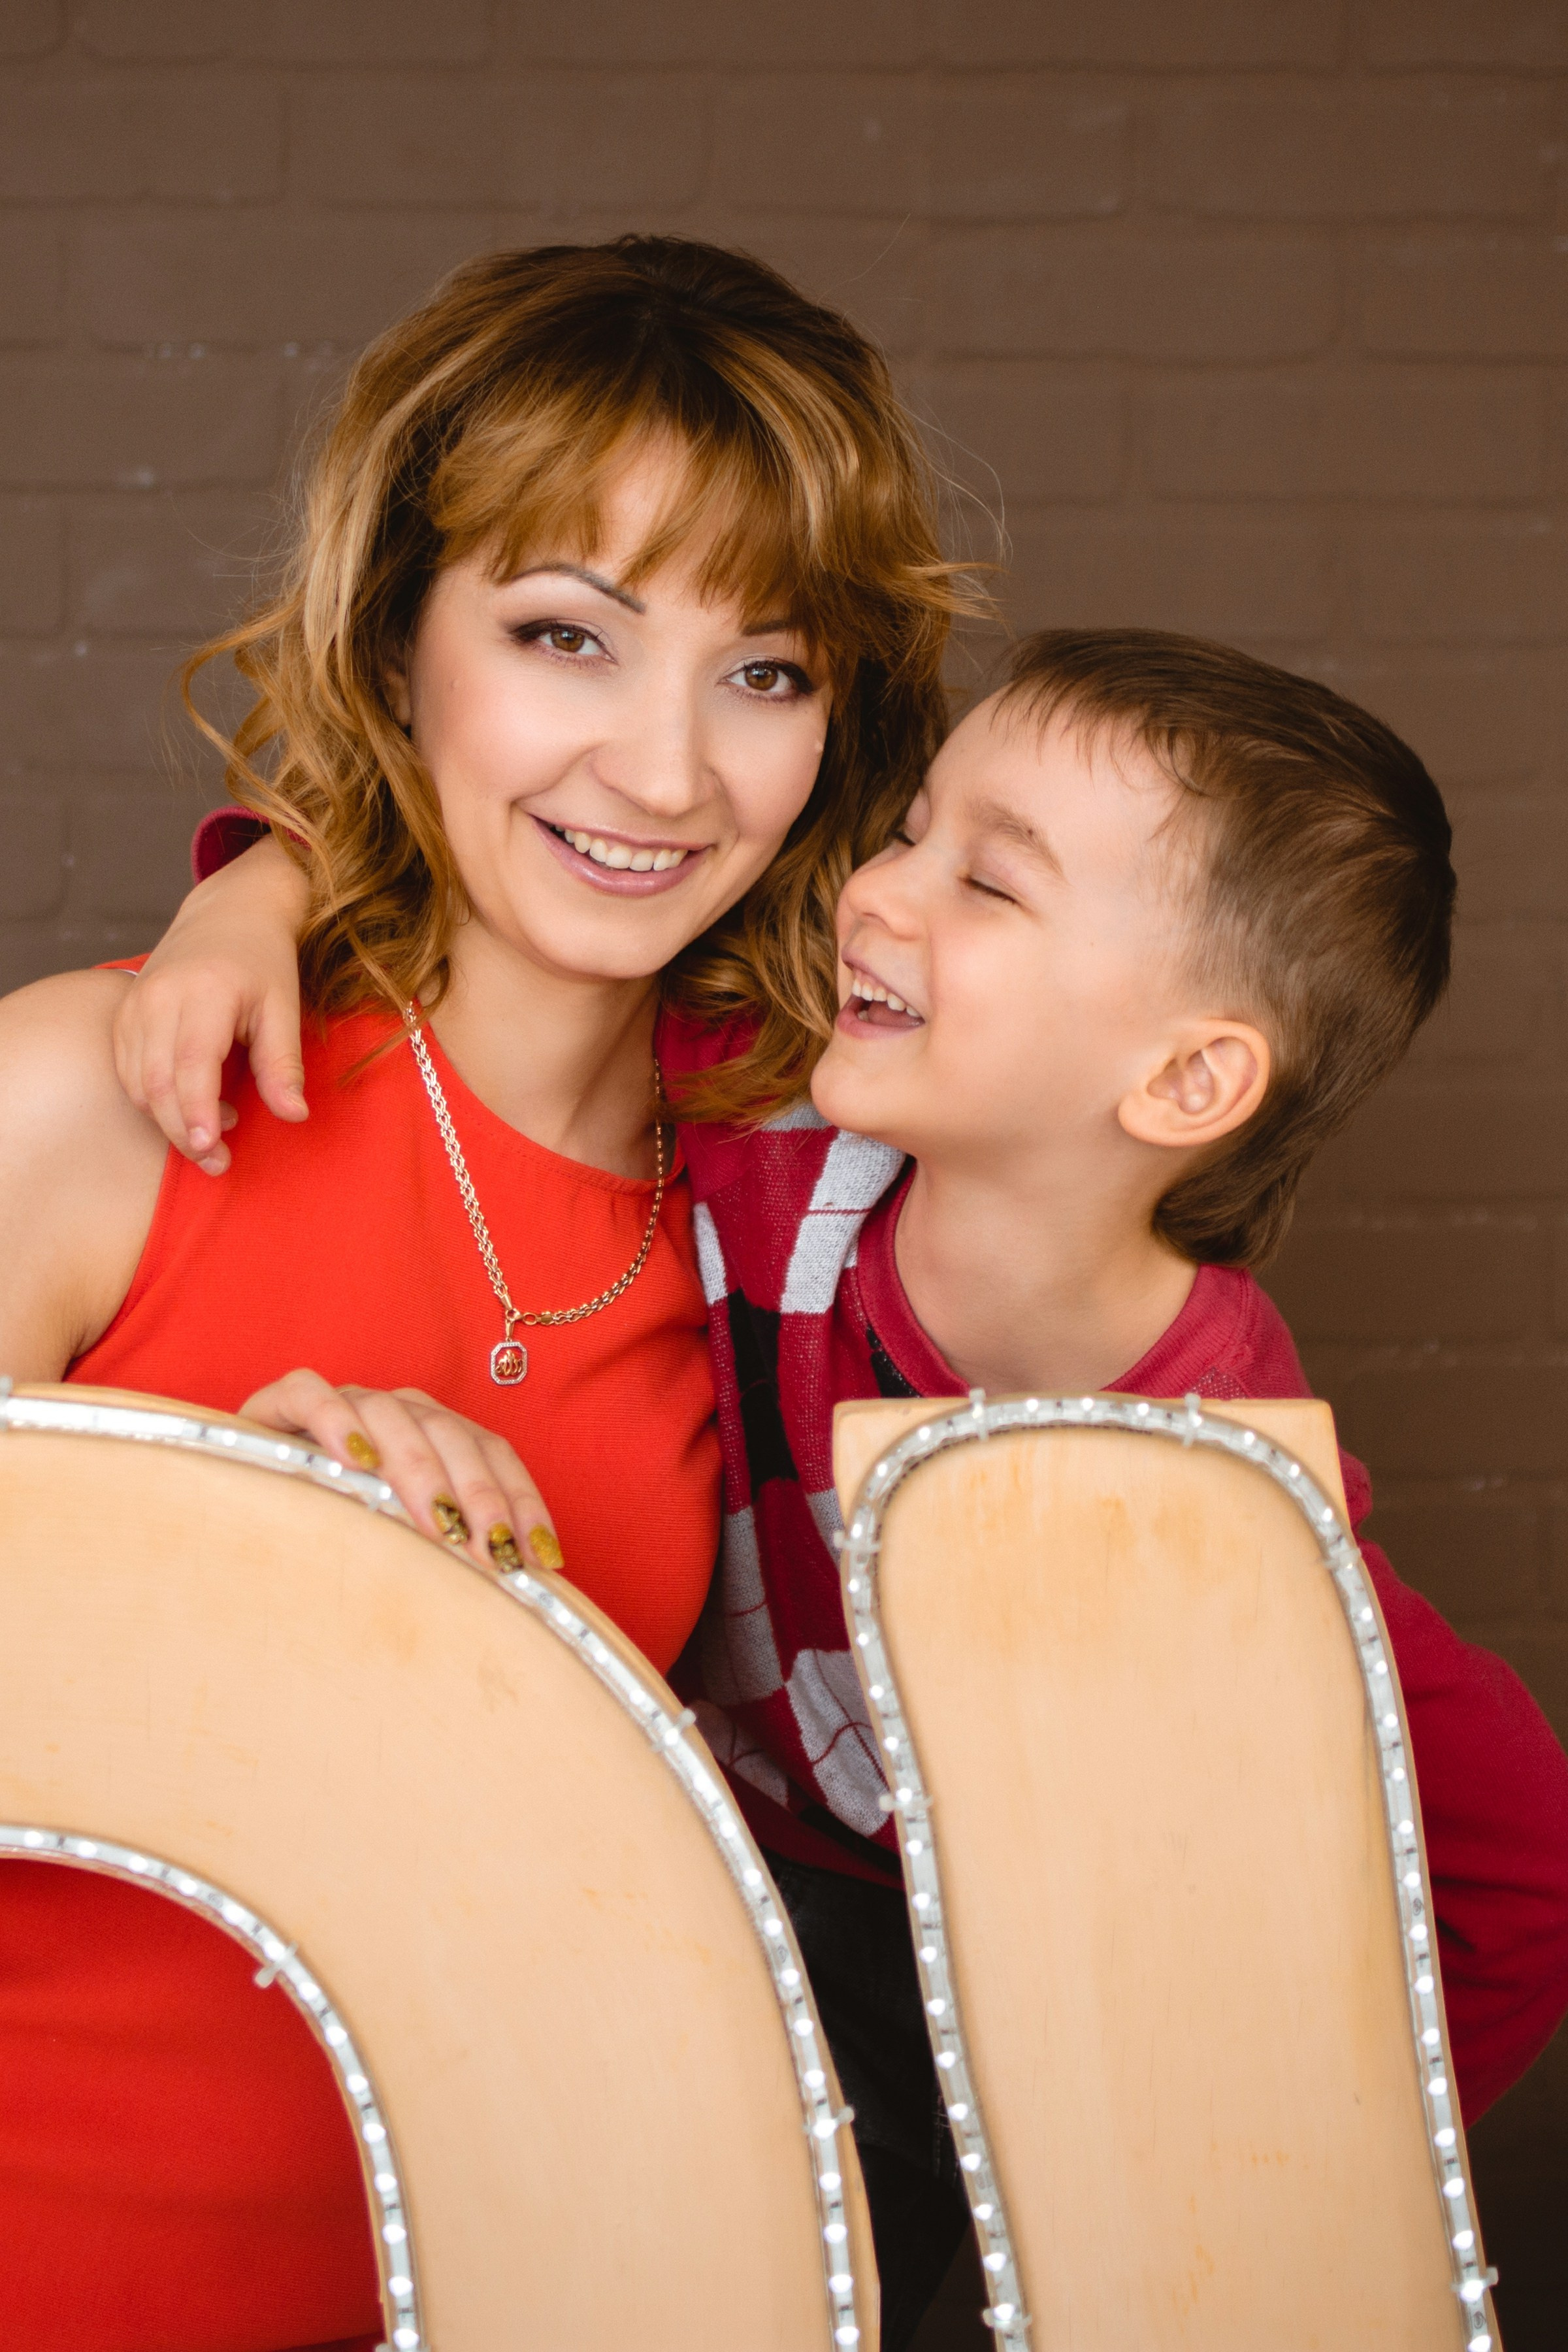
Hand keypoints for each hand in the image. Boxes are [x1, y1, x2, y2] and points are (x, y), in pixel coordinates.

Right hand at [111, 836, 310, 1174]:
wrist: (229, 912)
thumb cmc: (263, 960)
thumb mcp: (283, 1007)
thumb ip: (283, 1063)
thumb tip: (294, 1116)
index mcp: (204, 992)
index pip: (190, 1064)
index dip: (197, 1112)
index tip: (211, 1150)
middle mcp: (159, 998)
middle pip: (157, 1082)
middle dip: (183, 1131)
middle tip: (217, 1163)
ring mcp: (135, 1005)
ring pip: (136, 1083)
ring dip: (167, 1122)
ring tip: (211, 1138)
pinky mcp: (124, 1014)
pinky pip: (127, 1072)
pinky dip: (152, 1101)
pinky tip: (188, 1109)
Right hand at [240, 1368, 565, 1577]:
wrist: (232, 1505)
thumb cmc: (330, 1540)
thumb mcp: (400, 1548)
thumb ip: (449, 1554)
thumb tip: (518, 1600)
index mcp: (435, 1434)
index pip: (493, 1452)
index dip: (520, 1500)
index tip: (541, 1558)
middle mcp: (396, 1410)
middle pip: (453, 1436)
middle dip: (480, 1498)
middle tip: (494, 1555)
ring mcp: (342, 1400)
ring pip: (393, 1415)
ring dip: (420, 1471)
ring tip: (437, 1527)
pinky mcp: (279, 1401)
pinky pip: (310, 1394)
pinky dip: (335, 1420)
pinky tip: (355, 1462)